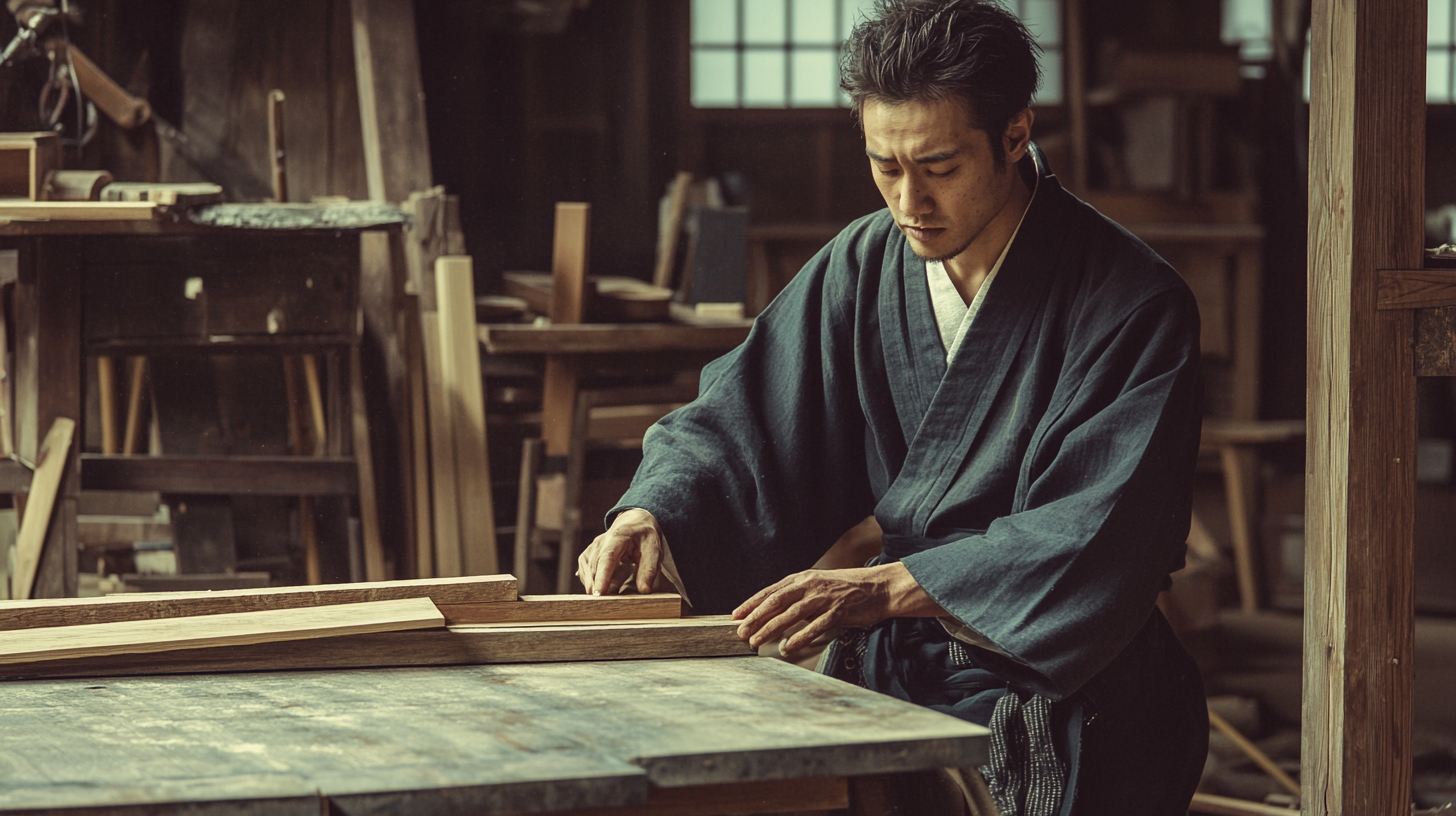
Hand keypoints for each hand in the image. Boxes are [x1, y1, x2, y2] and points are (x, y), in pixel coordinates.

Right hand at [576, 508, 665, 595]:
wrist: (633, 522)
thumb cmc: (644, 536)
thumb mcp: (653, 548)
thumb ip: (649, 568)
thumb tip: (644, 590)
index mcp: (617, 537)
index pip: (606, 558)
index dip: (602, 576)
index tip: (598, 593)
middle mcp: (600, 542)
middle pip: (594, 567)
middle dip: (596, 586)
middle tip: (603, 605)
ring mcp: (592, 548)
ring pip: (586, 571)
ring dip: (593, 585)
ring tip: (603, 599)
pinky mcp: (589, 555)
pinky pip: (585, 571)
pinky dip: (591, 582)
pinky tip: (598, 590)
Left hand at [732, 562, 945, 653]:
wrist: (880, 587)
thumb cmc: (849, 589)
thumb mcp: (820, 586)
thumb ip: (800, 596)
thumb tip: (777, 611)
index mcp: (804, 578)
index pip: (772, 591)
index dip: (752, 603)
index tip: (736, 615)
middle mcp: (811, 585)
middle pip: (776, 601)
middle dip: (756, 617)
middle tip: (740, 632)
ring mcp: (824, 598)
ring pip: (791, 614)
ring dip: (771, 629)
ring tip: (756, 642)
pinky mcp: (838, 611)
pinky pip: (815, 626)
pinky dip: (800, 638)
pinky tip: (788, 648)